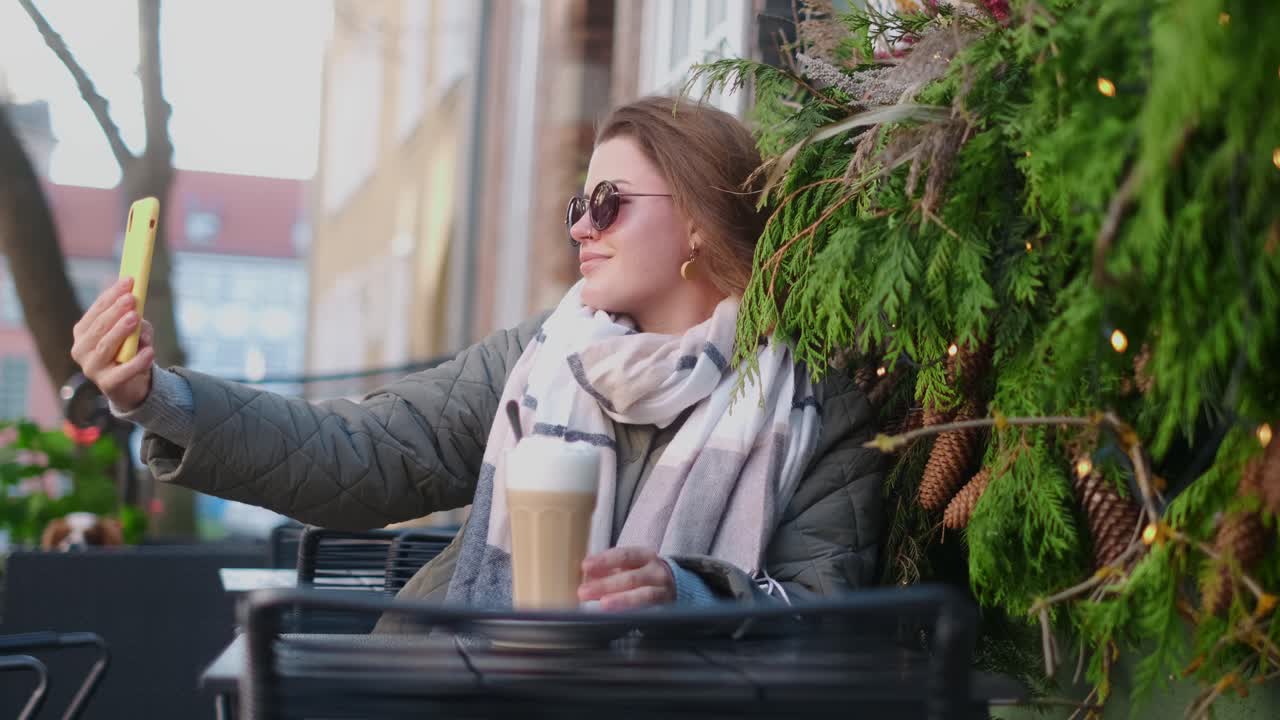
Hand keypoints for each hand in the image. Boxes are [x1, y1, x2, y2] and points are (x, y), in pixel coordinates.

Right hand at [70, 277, 155, 411]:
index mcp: (83, 332)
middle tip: (131, 299)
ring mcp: (92, 368)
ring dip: (121, 330)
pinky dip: (137, 361)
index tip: (129, 281)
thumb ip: (134, 320)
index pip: (97, 310)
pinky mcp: (107, 384)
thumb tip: (137, 311)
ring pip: (105, 346)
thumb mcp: (132, 332)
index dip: (112, 294)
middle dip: (115, 310)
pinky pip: (122, 372)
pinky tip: (149, 351)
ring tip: (136, 318)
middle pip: (99, 327)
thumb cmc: (129, 351)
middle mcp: (81, 349)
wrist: (131, 385)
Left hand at [577, 546, 675, 610]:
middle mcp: (656, 571)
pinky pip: (650, 609)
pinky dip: (633, 611)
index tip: (585, 566)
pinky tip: (619, 615)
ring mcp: (663, 589)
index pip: (623, 555)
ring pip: (643, 595)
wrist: (673, 587)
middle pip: (630, 577)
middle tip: (583, 592)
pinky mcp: (666, 606)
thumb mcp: (628, 566)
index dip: (604, 560)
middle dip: (605, 585)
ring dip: (620, 600)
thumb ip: (608, 570)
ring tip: (603, 604)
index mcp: (644, 556)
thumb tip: (584, 574)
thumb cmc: (643, 574)